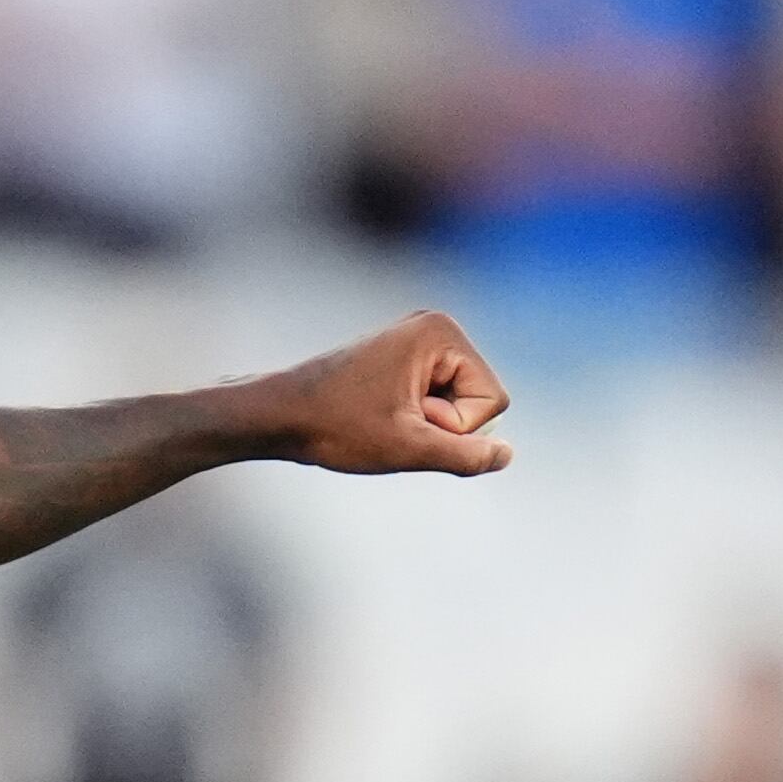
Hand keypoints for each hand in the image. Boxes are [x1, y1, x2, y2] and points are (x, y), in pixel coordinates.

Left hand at [273, 310, 512, 476]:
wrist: (275, 414)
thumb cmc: (335, 427)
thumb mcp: (408, 448)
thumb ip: (465, 455)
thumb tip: (507, 455)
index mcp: (442, 332)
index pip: (494, 401)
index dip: (455, 427)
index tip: (404, 420)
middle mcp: (434, 326)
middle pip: (479, 400)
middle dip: (441, 424)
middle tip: (387, 421)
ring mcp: (417, 340)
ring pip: (456, 405)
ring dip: (424, 425)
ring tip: (379, 419)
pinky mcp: (402, 358)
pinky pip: (433, 401)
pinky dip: (412, 419)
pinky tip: (376, 416)